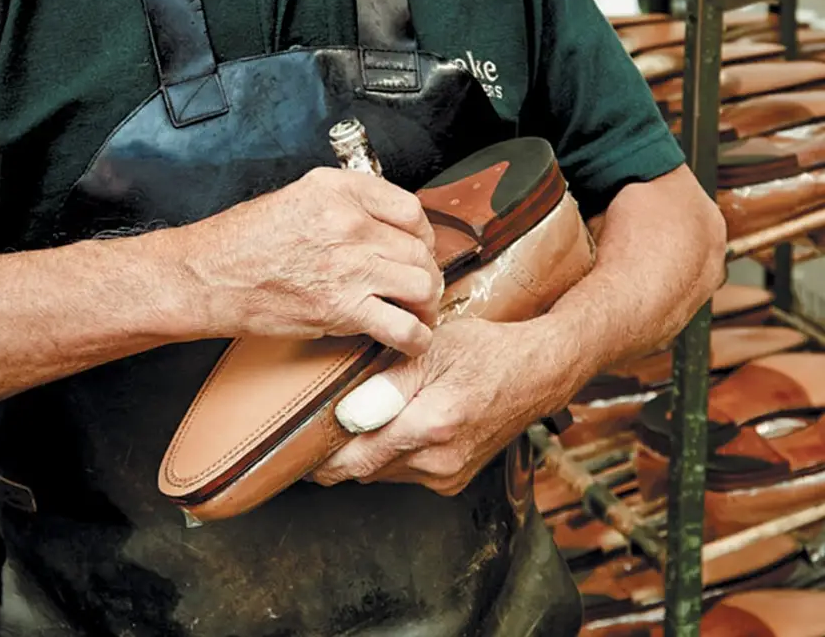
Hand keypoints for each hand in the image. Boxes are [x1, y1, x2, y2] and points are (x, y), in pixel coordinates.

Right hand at [181, 168, 441, 355]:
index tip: (418, 248)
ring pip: (421, 285)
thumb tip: (383, 224)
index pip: (409, 208)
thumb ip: (344, 204)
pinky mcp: (341, 309)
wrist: (210, 275)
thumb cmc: (244, 239)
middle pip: (419, 250)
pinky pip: (402, 327)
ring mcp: (348, 266)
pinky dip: (415, 338)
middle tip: (419, 287)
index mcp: (339, 190)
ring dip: (426, 304)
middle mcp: (349, 223)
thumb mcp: (298, 197)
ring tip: (418, 312)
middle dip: (426, 273)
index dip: (422, 234)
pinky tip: (409, 339)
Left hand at [312, 316, 575, 494]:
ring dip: (361, 454)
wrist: (535, 374)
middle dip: (335, 454)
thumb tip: (347, 413)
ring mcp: (448, 476)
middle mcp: (440, 461)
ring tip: (345, 421)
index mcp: (432, 425)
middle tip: (308, 430)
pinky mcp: (453, 480)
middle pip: (364, 470)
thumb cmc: (484, 352)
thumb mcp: (432, 350)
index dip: (320, 455)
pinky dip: (387, 454)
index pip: (357, 457)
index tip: (295, 444)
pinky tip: (384, 426)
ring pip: (381, 473)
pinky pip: (404, 473)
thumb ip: (386, 383)